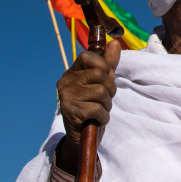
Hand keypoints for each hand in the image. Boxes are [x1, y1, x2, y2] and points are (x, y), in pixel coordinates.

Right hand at [56, 40, 121, 173]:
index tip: (106, 77)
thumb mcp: (101, 84)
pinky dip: (103, 117)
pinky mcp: (70, 111)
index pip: (88, 56)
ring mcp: (67, 96)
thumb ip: (108, 64)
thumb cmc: (92, 108)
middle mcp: (66, 82)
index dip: (103, 65)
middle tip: (104, 100)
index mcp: (72, 73)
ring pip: (101, 92)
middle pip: (99, 75)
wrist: (81, 139)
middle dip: (110, 89)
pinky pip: (97, 109)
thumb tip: (114, 42)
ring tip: (100, 111)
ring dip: (107, 105)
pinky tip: (97, 120)